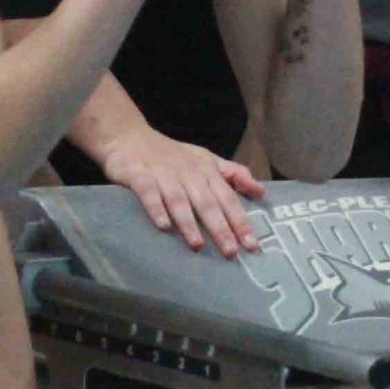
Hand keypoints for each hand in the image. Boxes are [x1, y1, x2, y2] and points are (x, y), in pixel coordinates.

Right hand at [100, 124, 264, 257]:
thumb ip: (233, 174)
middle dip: (220, 227)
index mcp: (206, 170)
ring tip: (198, 245)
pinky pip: (148, 192)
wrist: (128, 136)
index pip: (227, 197)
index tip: (252, 245)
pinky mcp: (139, 175)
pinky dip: (156, 208)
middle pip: (206, 202)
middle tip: (230, 252)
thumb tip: (261, 192)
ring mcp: (163, 173)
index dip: (240, 221)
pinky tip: (163, 226)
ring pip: (179, 199)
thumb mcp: (206, 159)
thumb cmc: (172, 155)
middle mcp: (187, 172)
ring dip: (189, 222)